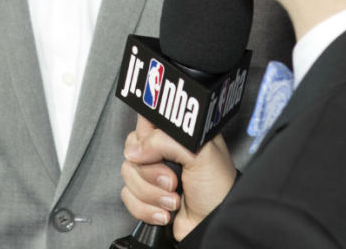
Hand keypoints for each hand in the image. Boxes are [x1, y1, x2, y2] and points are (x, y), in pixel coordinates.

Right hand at [120, 116, 236, 240]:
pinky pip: (128, 197)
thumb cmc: (218, 188)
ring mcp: (153, 174)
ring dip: (152, 194)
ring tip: (174, 200)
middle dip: (152, 173)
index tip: (160, 152)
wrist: (216, 223)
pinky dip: (146, 208)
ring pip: (128, 175)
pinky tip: (165, 211)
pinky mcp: (146, 196)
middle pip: (132, 150)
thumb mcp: (199, 154)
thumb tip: (134, 151)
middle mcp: (163, 151)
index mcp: (176, 134)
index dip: (147, 137)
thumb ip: (164, 142)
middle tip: (173, 181)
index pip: (145, 121)